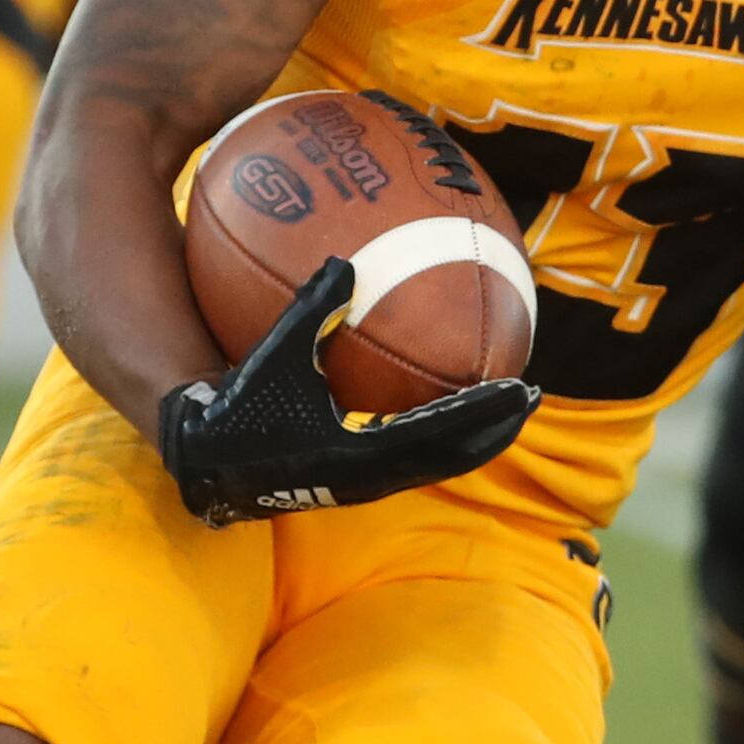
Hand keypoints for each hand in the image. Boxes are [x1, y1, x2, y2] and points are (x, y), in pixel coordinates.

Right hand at [154, 258, 537, 526]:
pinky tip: (454, 410)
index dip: (484, 413)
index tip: (524, 391)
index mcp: (358, 451)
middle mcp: (371, 476)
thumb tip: (342, 261)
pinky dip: (446, 437)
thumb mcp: (275, 354)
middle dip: (496, 428)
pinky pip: (417, 458)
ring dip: (475, 437)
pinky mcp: (358, 479)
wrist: (209, 462)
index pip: (439, 431)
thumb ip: (309, 311)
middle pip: (454, 456)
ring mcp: (367, 482)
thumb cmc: (239, 407)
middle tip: (533, 397)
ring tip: (507, 407)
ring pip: (438, 462)